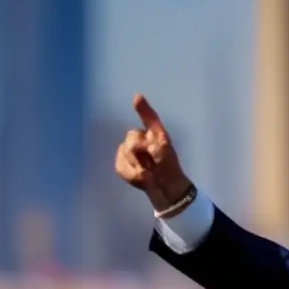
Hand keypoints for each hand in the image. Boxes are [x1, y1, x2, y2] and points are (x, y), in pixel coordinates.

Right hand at [115, 93, 190, 212]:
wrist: (165, 189)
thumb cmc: (168, 168)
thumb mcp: (164, 151)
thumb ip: (152, 139)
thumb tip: (137, 124)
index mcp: (154, 134)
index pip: (149, 119)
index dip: (143, 108)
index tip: (138, 98)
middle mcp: (140, 139)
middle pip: (131, 137)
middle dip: (140, 151)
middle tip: (152, 163)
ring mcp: (129, 152)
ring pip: (124, 153)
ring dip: (137, 166)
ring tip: (149, 173)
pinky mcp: (122, 164)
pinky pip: (120, 166)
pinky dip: (130, 174)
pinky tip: (140, 179)